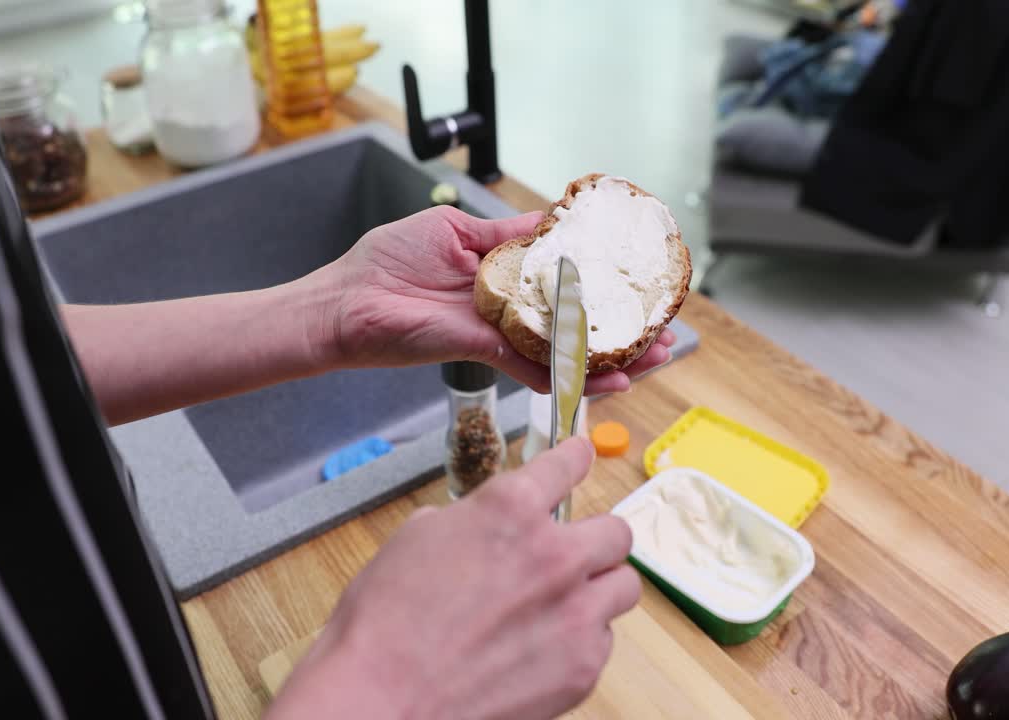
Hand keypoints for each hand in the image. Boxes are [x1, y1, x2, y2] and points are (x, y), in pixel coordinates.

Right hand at [265, 438, 639, 719]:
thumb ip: (466, 522)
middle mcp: (555, 554)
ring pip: (624, 586)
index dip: (576, 458)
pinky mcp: (582, 667)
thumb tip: (479, 525)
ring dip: (600, 588)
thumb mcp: (415, 540)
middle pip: (616, 532)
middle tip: (572, 552)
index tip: (581, 457)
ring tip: (568, 602)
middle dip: (595, 538)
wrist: (382, 699)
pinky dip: (582, 639)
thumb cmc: (384, 622)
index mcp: (511, 510)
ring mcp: (576, 613)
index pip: (567, 465)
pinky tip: (545, 647)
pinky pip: (604, 640)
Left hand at [301, 205, 674, 393]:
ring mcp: (500, 334)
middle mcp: (509, 309)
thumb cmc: (386, 262)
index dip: (605, 281)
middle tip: (665, 335)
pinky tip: (608, 380)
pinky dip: (571, 374)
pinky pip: (534, 367)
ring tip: (653, 360)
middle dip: (624, 331)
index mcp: (503, 274)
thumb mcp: (454, 229)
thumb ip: (503, 234)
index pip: (566, 278)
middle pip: (578, 322)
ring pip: (567, 351)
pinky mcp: (483, 351)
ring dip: (612, 358)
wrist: (344, 302)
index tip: (642, 279)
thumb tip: (549, 222)